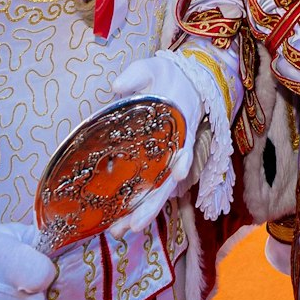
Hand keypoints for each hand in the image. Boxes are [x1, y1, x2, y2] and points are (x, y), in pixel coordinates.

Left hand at [105, 53, 203, 236]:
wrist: (182, 81)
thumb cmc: (167, 75)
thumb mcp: (152, 67)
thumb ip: (136, 75)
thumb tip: (116, 85)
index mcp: (180, 125)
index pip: (184, 147)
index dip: (181, 162)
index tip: (178, 174)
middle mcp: (177, 148)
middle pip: (168, 182)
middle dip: (152, 206)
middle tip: (132, 226)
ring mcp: (167, 159)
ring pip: (158, 192)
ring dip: (142, 213)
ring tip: (119, 233)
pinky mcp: (156, 163)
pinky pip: (150, 188)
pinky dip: (138, 206)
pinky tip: (119, 223)